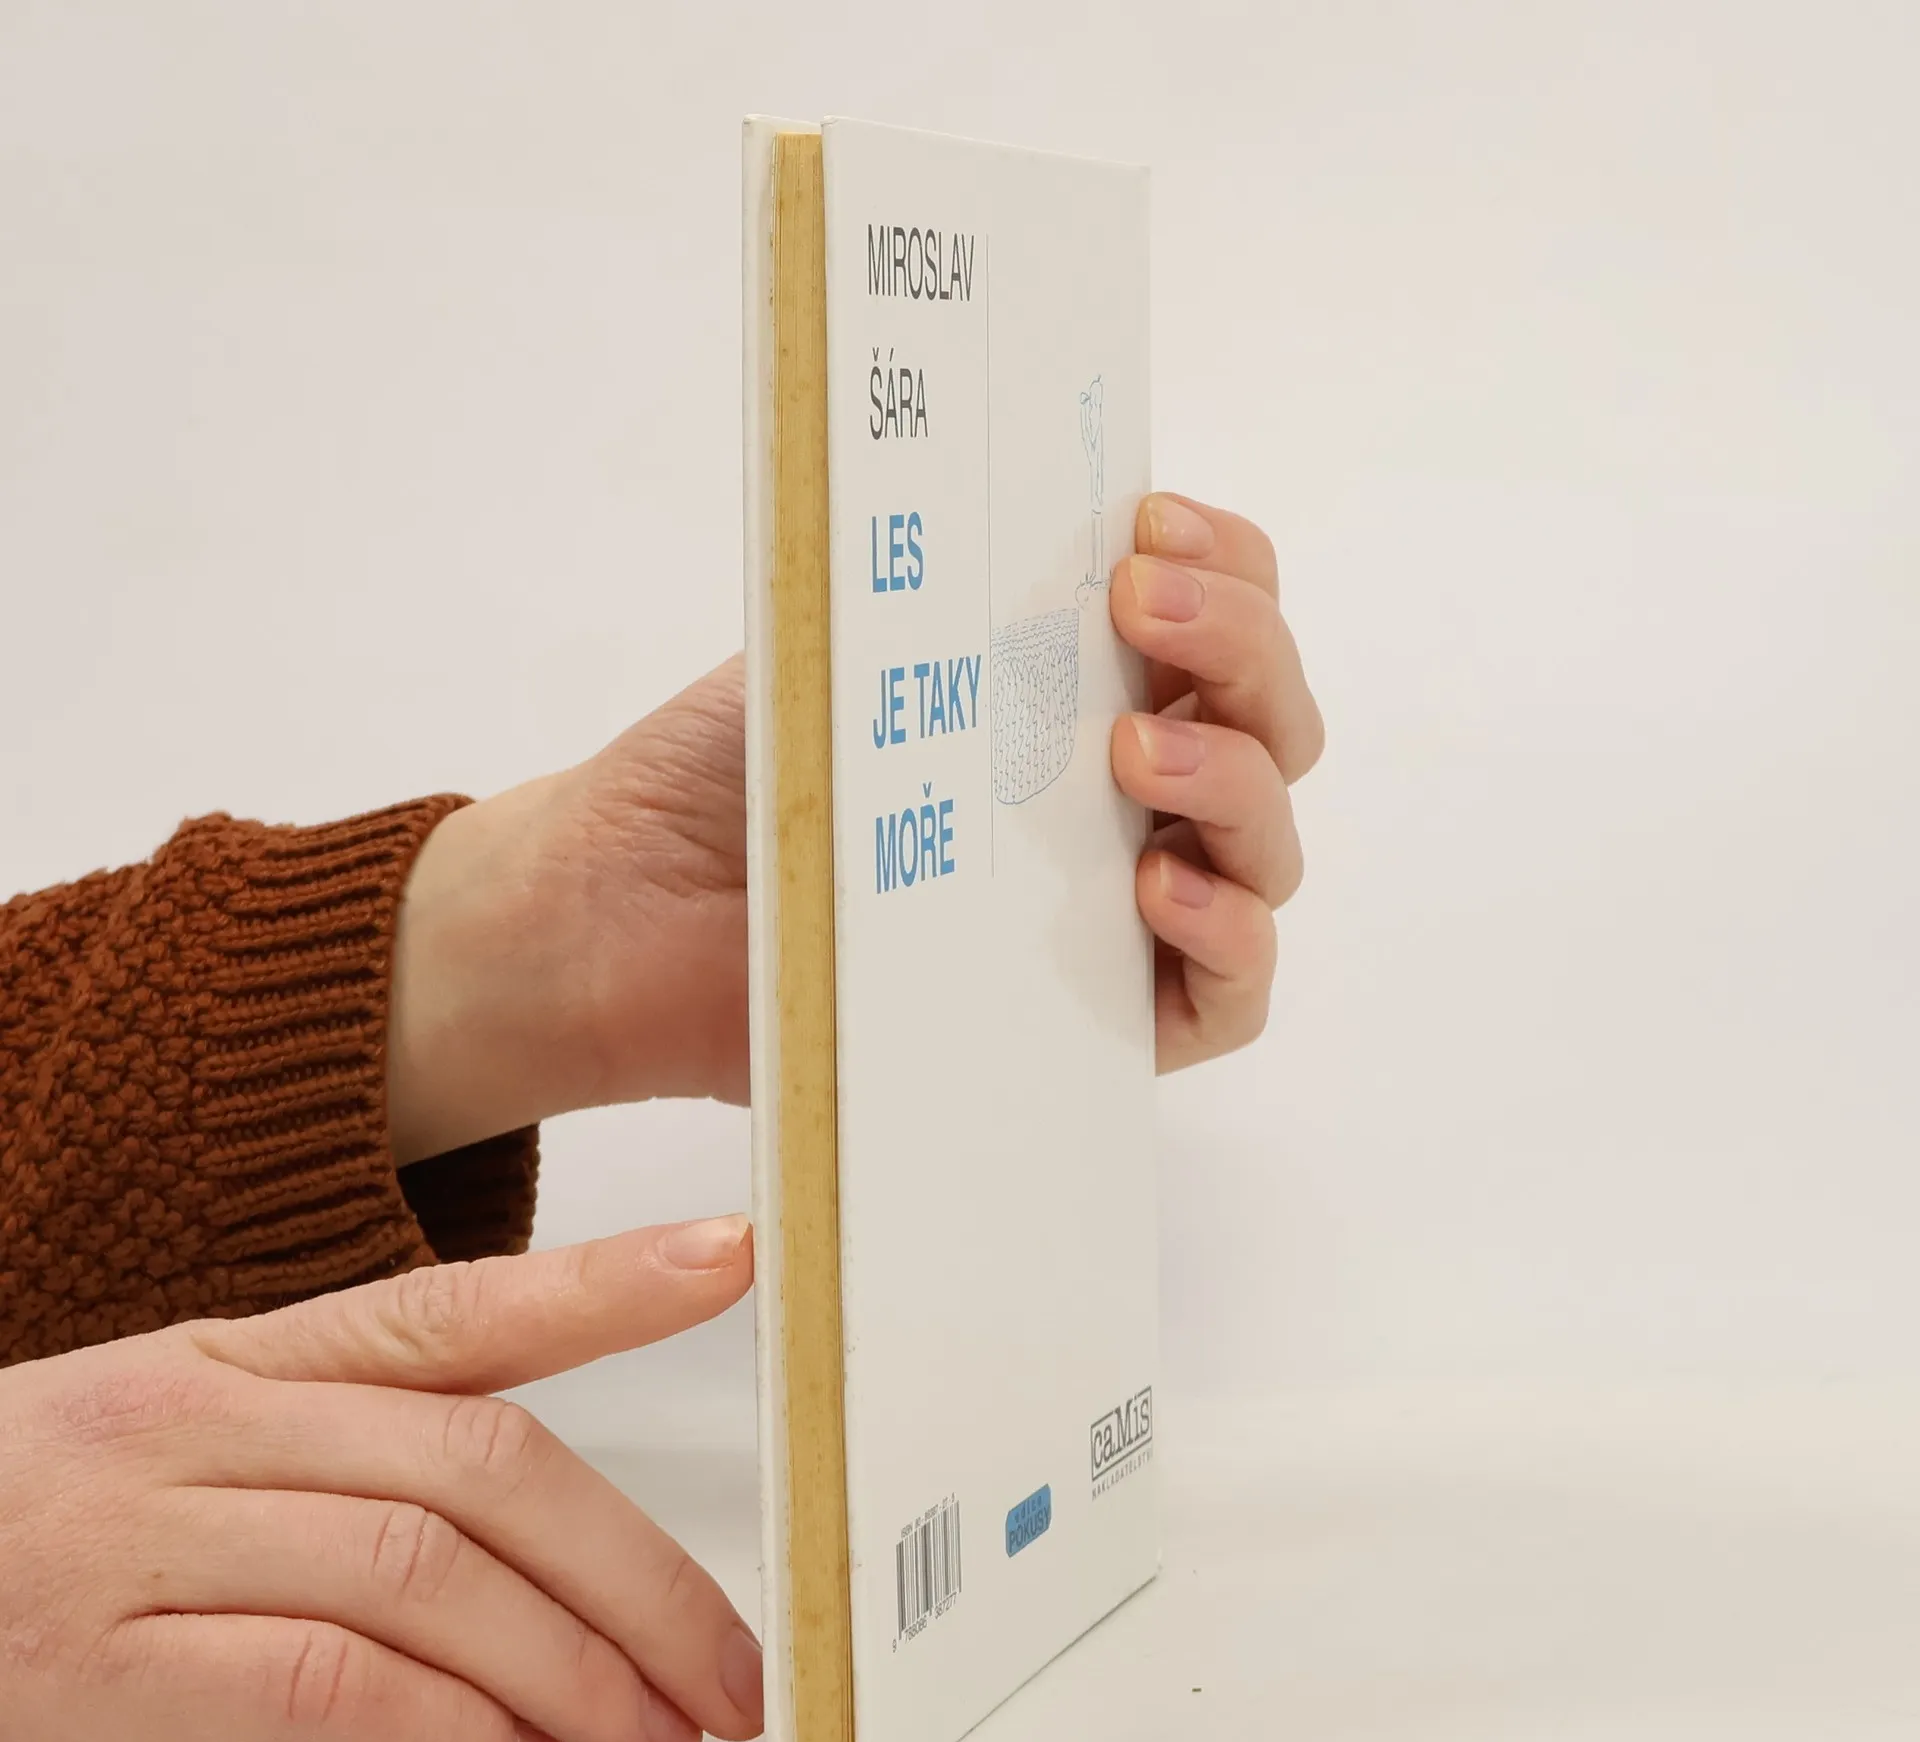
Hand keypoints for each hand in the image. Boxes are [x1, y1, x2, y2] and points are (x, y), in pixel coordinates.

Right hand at [0, 1218, 763, 1741]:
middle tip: (727, 1664)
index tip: (733, 1257)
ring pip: (421, 1573)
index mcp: (245, 1355)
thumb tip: (537, 1517)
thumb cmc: (31, 1504)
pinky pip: (315, 1683)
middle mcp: (211, 1424)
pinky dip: (438, 1730)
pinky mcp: (95, 1669)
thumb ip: (351, 1444)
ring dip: (568, 1665)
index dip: (606, 1280)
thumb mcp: (184, 1426)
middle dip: (634, 1573)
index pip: (458, 1305)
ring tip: (650, 1733)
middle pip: (481, 1467)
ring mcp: (150, 1537)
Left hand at [384, 495, 1319, 1159]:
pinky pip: (1228, 993)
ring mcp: (1123, 913)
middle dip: (1241, 649)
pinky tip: (1156, 887)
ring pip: (1266, 849)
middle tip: (1144, 613)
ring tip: (1133, 751)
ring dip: (1232, 781)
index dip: (1225, 566)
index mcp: (1083, 691)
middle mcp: (1125, 798)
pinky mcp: (1103, 1026)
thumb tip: (1065, 512)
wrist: (623, 912)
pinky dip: (1224, 933)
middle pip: (1271, 723)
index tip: (1154, 526)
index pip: (1223, 619)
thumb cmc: (731, 772)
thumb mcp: (848, 641)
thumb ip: (960, 596)